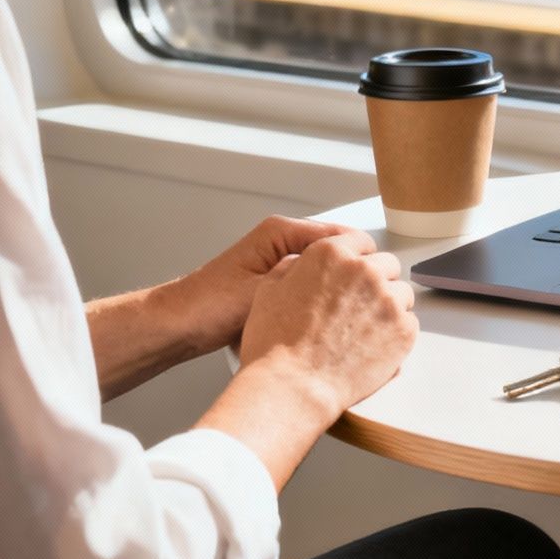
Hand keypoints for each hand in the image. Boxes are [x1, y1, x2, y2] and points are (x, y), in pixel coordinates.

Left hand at [172, 215, 366, 354]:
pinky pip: (311, 288)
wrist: (177, 326)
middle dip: (354, 275)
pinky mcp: (277, 285)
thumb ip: (307, 280)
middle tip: (374, 298)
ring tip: (356, 310)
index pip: (341, 235)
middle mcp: (282, 242)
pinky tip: (332, 320)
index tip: (382, 280)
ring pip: (326, 273)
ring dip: (338, 290)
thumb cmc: (210, 306)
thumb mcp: (265, 290)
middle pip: (337, 253)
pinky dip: (321, 301)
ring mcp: (280, 263)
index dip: (363, 258)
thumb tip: (349, 280)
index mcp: (281, 232)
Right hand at [236, 231, 417, 420]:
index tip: (355, 273)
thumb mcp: (268, 291)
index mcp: (331, 255)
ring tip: (365, 330)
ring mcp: (387, 300)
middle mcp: (364, 271)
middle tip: (359, 307)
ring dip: (388, 306)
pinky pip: (410, 322)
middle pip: (387, 265)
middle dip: (376, 281)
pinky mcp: (403, 329)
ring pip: (401, 293)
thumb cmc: (275, 345)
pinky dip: (396, 332)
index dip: (357, 258)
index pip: (360, 241)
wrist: (292, 387)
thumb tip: (301, 262)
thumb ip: (291, 267)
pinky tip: (373, 346)